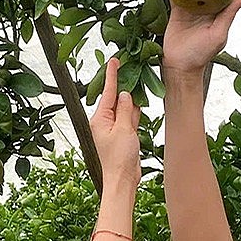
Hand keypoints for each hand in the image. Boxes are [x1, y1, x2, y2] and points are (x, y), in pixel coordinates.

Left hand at [89, 57, 140, 190]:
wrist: (123, 180)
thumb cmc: (119, 159)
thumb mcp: (124, 130)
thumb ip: (126, 110)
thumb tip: (126, 94)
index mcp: (100, 119)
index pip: (108, 92)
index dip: (112, 75)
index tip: (115, 60)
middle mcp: (105, 122)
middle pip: (116, 98)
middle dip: (125, 85)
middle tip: (131, 67)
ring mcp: (115, 128)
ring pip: (125, 108)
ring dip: (132, 99)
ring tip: (139, 83)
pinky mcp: (124, 135)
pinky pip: (130, 118)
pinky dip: (135, 111)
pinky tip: (141, 102)